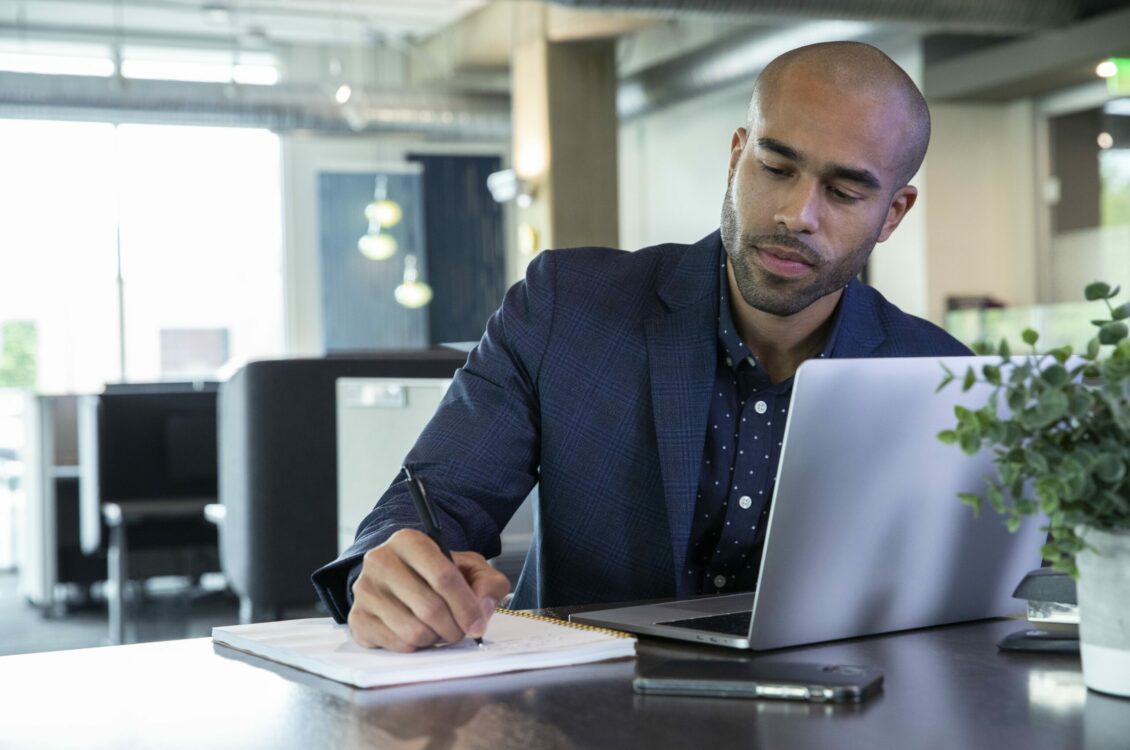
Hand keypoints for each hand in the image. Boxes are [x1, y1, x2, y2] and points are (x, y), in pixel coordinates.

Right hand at [348, 528, 510, 651]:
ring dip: (437, 638)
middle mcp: (381, 561)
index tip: (478, 624)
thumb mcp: (470, 567)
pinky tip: (421, 631)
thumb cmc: (436, 572)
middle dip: (455, 627)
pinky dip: (418, 646)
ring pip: (415, 631)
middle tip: (463, 630)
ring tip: (442, 629)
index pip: (443, 577)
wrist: (400, 578)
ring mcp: (366, 591)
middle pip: (430, 608)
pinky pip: (398, 645)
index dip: (466, 606)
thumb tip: (482, 609)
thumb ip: (488, 583)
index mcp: (409, 541)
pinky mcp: (358, 619)